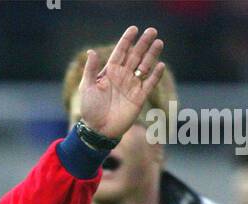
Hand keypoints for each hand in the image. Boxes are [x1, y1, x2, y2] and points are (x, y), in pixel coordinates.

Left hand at [79, 26, 164, 141]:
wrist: (98, 130)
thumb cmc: (90, 109)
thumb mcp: (87, 87)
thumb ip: (90, 70)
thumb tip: (90, 52)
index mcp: (111, 72)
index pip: (120, 52)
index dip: (127, 40)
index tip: (134, 29)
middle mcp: (123, 76)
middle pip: (135, 56)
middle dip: (143, 43)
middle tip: (152, 31)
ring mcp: (132, 86)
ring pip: (144, 66)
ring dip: (152, 55)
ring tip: (159, 43)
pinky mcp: (139, 98)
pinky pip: (149, 84)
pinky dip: (155, 75)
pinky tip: (160, 65)